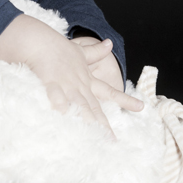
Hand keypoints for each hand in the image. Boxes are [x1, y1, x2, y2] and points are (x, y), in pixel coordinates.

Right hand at [0, 16, 142, 133]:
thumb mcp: (81, 51)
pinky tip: (64, 119)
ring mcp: (66, 85)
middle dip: (103, 124)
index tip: (141, 107)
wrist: (41, 42)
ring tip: (95, 136)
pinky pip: (57, 98)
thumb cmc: (59, 48)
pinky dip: (61, 108)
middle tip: (112, 140)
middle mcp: (80, 85)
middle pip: (94, 107)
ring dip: (88, 121)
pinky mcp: (51, 83)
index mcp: (87, 80)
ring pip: (80, 105)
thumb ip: (96, 51)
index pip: (109, 91)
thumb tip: (110, 43)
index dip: (125, 100)